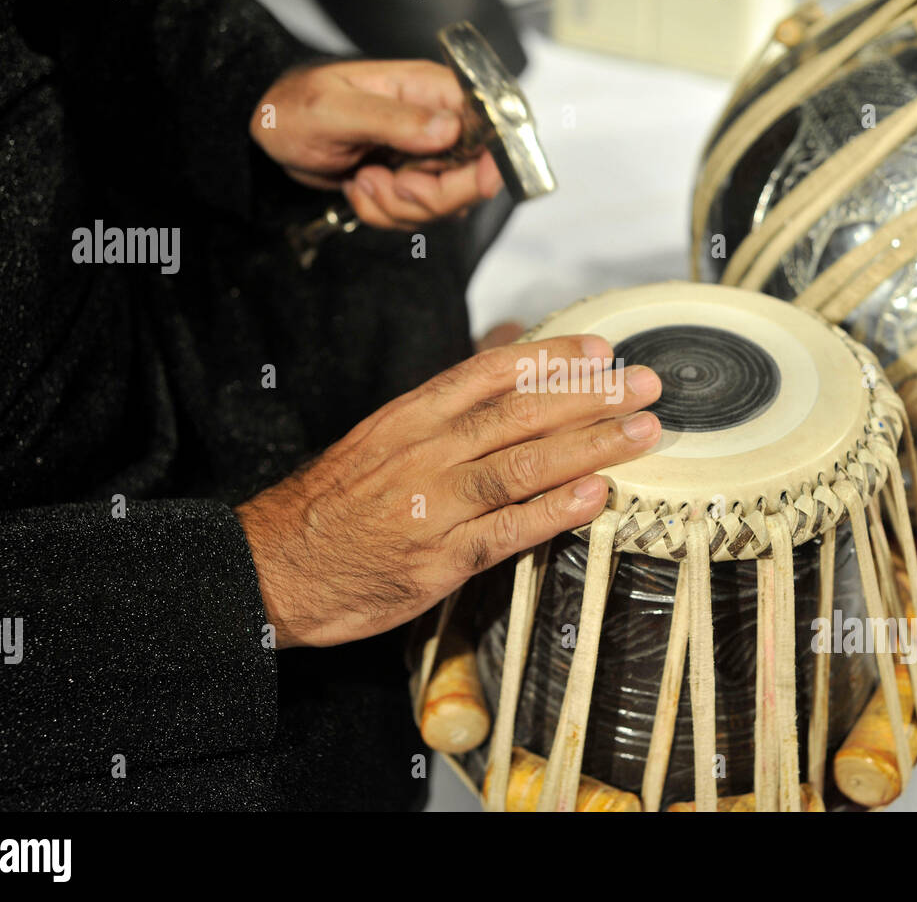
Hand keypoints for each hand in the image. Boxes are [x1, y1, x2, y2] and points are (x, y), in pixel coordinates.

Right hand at [235, 336, 662, 647]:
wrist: (271, 568)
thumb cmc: (333, 506)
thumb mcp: (377, 440)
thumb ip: (440, 413)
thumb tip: (504, 372)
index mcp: (408, 418)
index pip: (489, 372)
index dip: (551, 356)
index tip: (600, 346)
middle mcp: (423, 453)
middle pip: (518, 413)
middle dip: (590, 395)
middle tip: (645, 383)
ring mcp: (430, 506)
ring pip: (521, 466)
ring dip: (589, 446)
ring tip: (642, 432)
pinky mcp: (436, 560)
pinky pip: (505, 530)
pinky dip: (554, 512)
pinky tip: (596, 495)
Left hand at [250, 59, 503, 228]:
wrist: (272, 133)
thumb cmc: (295, 107)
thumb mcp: (336, 109)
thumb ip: (395, 119)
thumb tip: (449, 128)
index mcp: (430, 91)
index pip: (489, 123)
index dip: (492, 158)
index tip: (479, 181)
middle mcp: (437, 123)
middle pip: (473, 176)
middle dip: (429, 195)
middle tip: (389, 182)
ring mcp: (426, 156)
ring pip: (445, 205)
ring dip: (398, 207)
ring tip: (363, 180)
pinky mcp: (411, 183)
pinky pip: (417, 217)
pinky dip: (385, 214)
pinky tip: (359, 188)